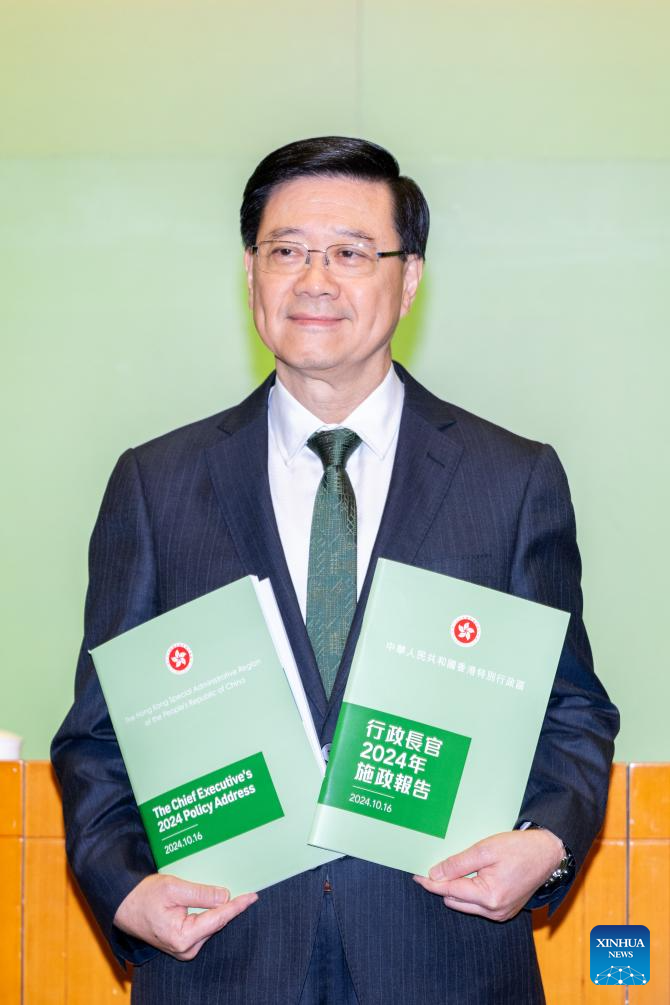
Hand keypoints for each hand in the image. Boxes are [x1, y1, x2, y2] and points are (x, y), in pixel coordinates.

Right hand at [113, 874, 257, 959]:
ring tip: (224, 890)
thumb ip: (200, 893)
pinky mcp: (184, 943)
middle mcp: (186, 948)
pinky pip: (203, 926)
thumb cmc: (145, 896)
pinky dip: (208, 912)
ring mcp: (185, 948)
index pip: (219, 918)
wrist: (124, 906)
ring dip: (217, 908)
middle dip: (228, 905)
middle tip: (242, 886)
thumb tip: (225, 895)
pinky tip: (211, 900)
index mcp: (183, 937)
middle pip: (217, 922)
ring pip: (211, 924)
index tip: (253, 896)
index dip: (237, 906)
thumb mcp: (173, 888)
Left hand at [413, 828, 564, 921]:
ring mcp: (501, 913)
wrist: (547, 854)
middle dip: (442, 885)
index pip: (449, 890)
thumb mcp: (485, 850)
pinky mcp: (505, 910)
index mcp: (489, 896)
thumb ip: (458, 863)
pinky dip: (470, 892)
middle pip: (455, 900)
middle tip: (433, 866)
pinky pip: (478, 905)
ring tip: (452, 869)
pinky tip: (469, 875)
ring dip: (456, 889)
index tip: (415, 874)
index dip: (430, 882)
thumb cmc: (519, 848)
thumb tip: (435, 873)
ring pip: (465, 904)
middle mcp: (494, 911)